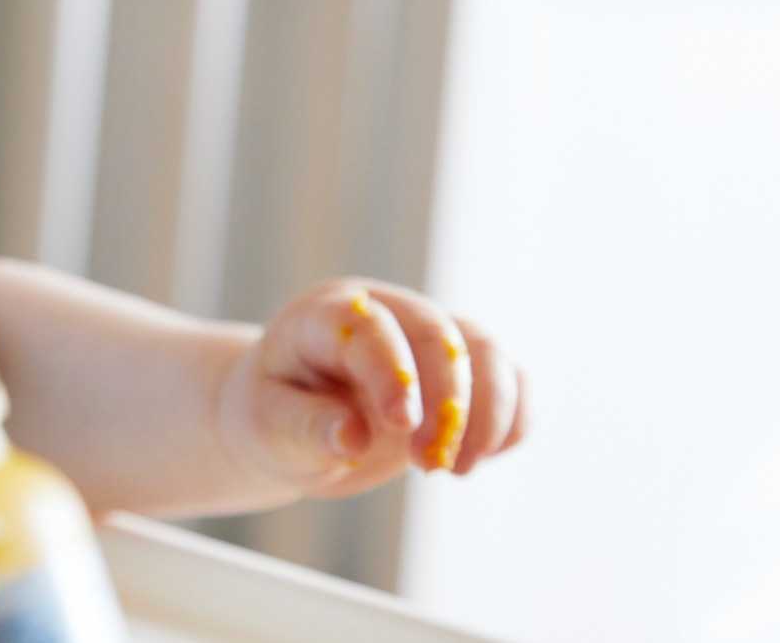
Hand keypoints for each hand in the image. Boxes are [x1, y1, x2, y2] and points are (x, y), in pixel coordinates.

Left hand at [224, 279, 527, 498]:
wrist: (289, 419)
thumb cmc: (271, 415)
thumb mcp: (268, 427)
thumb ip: (304, 427)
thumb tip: (350, 437)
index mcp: (324, 315)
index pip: (368, 328)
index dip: (391, 371)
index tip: (404, 426)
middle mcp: (381, 310)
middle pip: (435, 333)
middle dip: (447, 402)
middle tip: (431, 467)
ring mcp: (423, 333)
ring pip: (482, 347)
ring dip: (487, 412)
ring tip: (458, 470)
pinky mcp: (457, 366)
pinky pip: (506, 374)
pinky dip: (511, 415)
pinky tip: (489, 455)